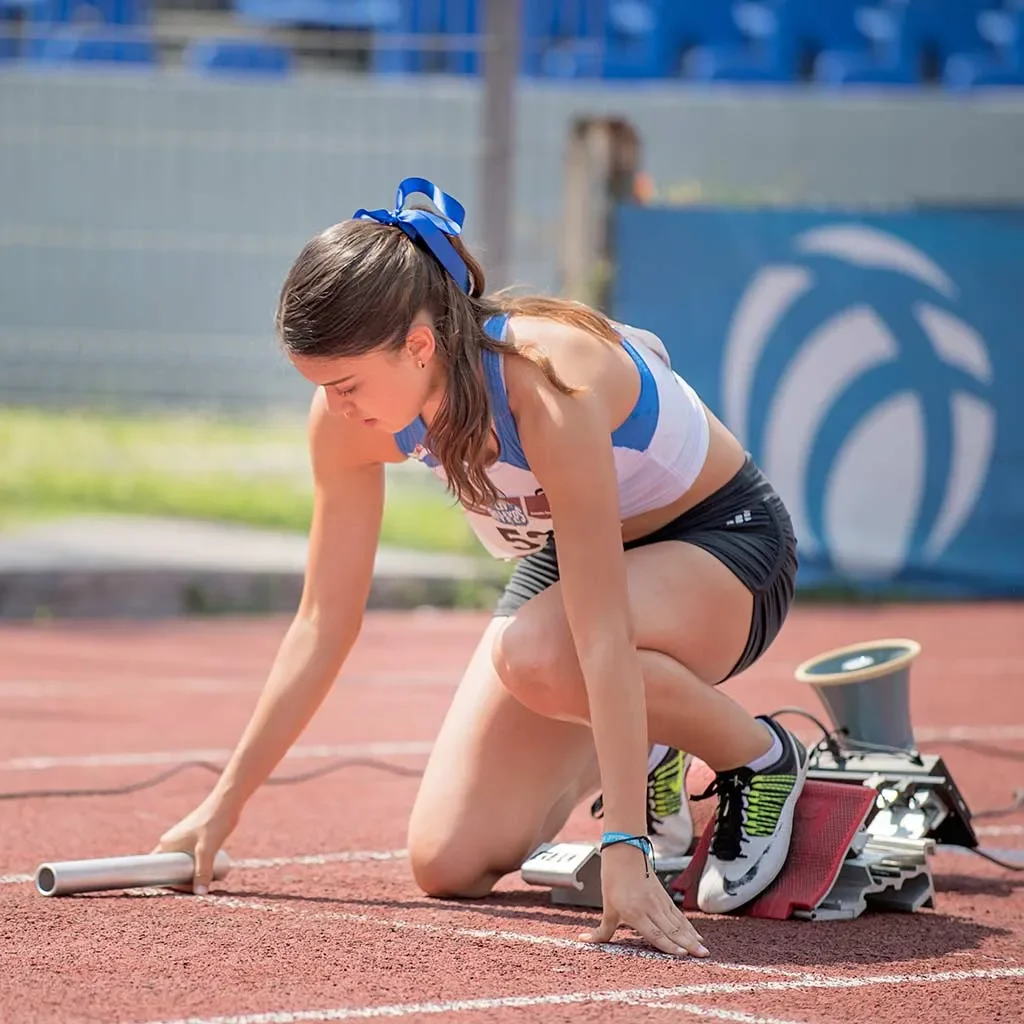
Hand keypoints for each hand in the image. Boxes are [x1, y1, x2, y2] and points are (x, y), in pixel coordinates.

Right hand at [152, 795, 239, 894]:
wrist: (228, 802)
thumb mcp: (208, 850)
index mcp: (166, 844)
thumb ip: (203, 871)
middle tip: (197, 888)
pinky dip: (195, 865)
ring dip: (190, 873)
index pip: (157, 869)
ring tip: (206, 882)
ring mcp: (182, 838)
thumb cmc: (214, 822)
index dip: (166, 882)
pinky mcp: (193, 836)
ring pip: (181, 862)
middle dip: (181, 880)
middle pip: (170, 867)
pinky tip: (208, 872)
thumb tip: (199, 894)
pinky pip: (189, 856)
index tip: (180, 891)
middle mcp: (170, 841)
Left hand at [578, 842, 708, 957]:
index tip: (682, 954)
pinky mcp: (663, 896)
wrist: (624, 852)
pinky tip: (696, 934)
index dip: (669, 945)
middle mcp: (650, 908)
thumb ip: (601, 931)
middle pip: (672, 929)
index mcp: (635, 912)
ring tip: (704, 949)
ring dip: (692, 937)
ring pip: (678, 923)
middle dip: (688, 944)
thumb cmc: (613, 879)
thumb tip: (584, 941)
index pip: (655, 933)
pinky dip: (688, 925)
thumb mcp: (607, 907)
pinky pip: (678, 914)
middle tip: (703, 955)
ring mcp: (659, 901)